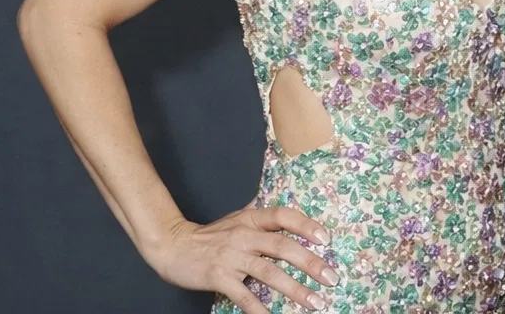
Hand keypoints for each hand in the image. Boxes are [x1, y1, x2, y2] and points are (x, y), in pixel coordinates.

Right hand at [146, 206, 338, 311]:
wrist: (172, 245)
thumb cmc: (210, 235)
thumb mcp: (237, 218)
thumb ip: (260, 214)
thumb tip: (284, 201)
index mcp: (251, 219)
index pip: (283, 216)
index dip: (306, 225)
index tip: (326, 239)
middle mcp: (244, 235)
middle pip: (282, 246)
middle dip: (310, 263)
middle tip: (332, 277)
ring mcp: (231, 257)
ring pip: (269, 272)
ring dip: (294, 289)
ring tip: (315, 302)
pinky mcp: (218, 277)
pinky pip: (244, 296)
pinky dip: (260, 310)